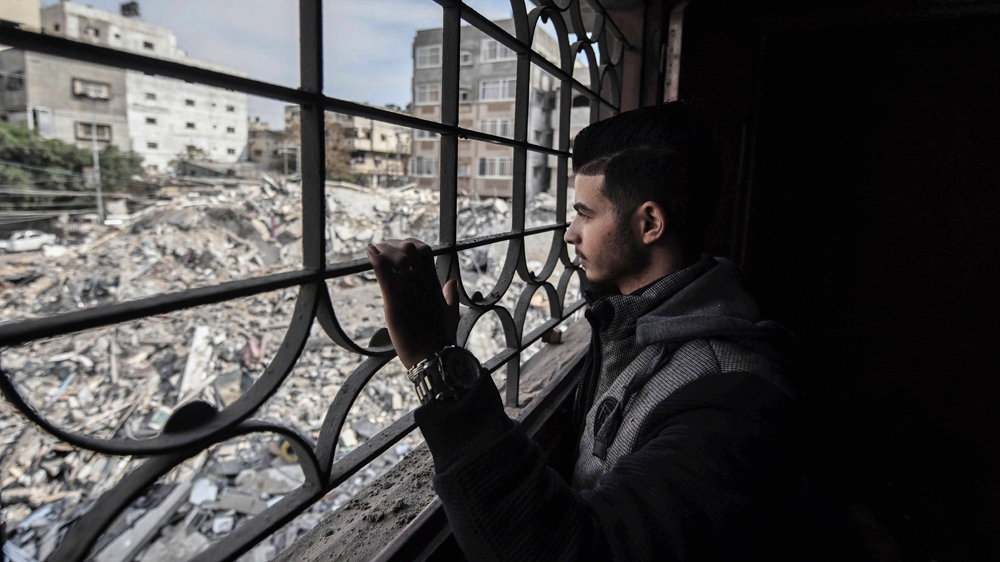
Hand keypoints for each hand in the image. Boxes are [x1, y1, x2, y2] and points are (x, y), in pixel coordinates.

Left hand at [366, 238, 459, 368]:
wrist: (433, 358)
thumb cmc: (442, 339)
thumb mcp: (450, 313)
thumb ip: (450, 296)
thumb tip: (452, 282)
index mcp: (434, 283)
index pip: (424, 251)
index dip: (411, 244)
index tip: (399, 248)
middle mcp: (422, 282)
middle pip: (410, 248)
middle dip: (395, 244)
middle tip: (383, 250)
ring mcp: (408, 290)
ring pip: (396, 256)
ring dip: (384, 250)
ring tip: (375, 252)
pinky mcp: (393, 303)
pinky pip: (384, 274)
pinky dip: (376, 260)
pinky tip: (370, 251)